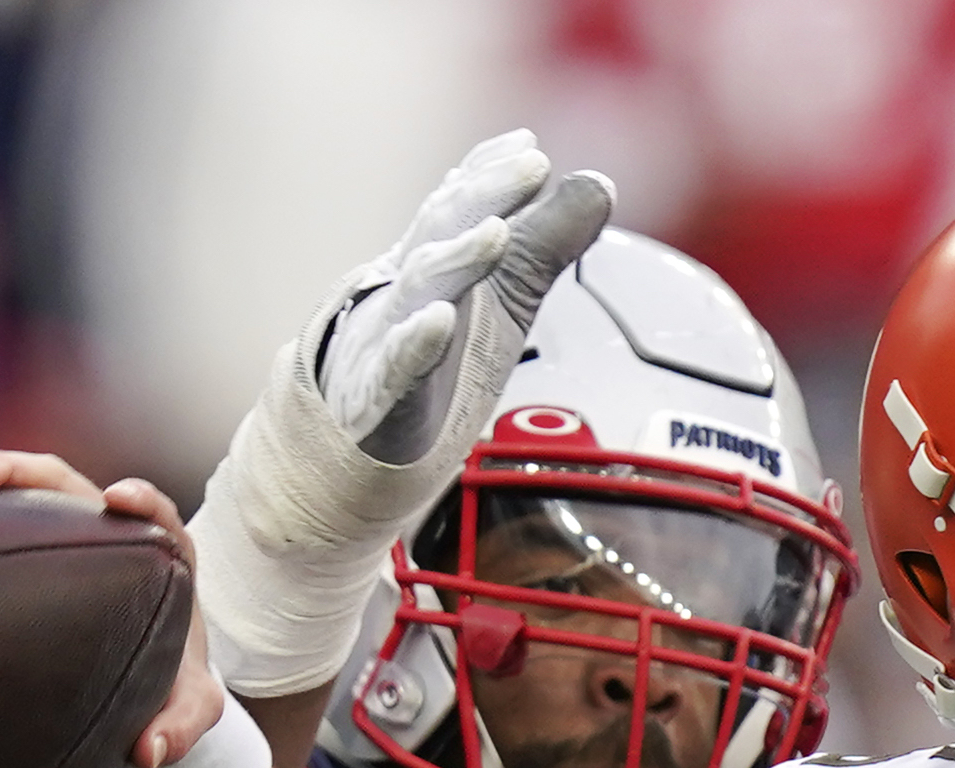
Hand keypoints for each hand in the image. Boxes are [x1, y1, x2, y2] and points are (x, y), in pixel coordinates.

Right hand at [0, 450, 225, 767]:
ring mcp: (56, 525)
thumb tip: (149, 754)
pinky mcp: (19, 536)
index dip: (140, 500)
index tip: (118, 499)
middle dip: (9, 472)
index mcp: (156, 554)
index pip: (154, 512)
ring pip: (7, 488)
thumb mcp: (187, 708)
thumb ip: (180, 726)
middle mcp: (101, 525)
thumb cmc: (169, 683)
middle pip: (56, 480)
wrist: (141, 672)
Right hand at [318, 130, 611, 458]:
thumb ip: (545, 243)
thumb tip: (598, 185)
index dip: (490, 175)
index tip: (526, 144)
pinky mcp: (379, 395)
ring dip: (458, 257)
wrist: (356, 436)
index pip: (458, 208)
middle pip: (441, 230)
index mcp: (434, 263)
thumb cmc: (436, 361)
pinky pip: (397, 366)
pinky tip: (439, 320)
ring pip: (422, 288)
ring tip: (497, 232)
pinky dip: (417, 342)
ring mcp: (388, 337)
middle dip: (484, 195)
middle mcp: (409, 289)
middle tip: (531, 164)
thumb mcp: (500, 298)